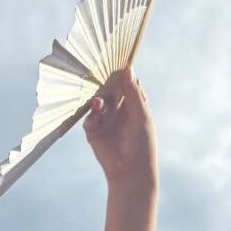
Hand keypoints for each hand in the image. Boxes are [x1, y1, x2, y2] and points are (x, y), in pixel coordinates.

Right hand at [83, 66, 157, 193]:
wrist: (130, 171)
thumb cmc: (142, 143)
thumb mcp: (140, 114)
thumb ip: (133, 92)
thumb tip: (127, 68)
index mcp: (133, 104)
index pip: (125, 83)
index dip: (120, 73)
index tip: (114, 59)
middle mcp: (118, 110)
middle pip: (108, 90)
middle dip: (104, 84)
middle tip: (100, 76)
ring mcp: (105, 120)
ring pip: (97, 103)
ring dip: (97, 101)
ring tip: (99, 104)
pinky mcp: (94, 132)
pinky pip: (89, 119)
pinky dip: (91, 116)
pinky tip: (96, 116)